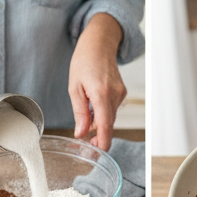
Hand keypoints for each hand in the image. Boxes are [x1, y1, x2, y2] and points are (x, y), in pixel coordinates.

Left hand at [68, 13, 125, 149]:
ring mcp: (120, 93)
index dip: (103, 140)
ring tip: (85, 111)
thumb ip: (80, 112)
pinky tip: (93, 103)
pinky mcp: (122, 92)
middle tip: (83, 140)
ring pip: (109, 117)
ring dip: (98, 121)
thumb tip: (81, 132)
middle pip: (107, 123)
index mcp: (101, 93)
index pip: (105, 124)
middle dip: (97, 134)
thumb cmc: (84, 61)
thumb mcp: (74, 88)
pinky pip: (112, 109)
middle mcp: (114, 94)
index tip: (98, 152)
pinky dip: (102, 112)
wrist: (99, 44)